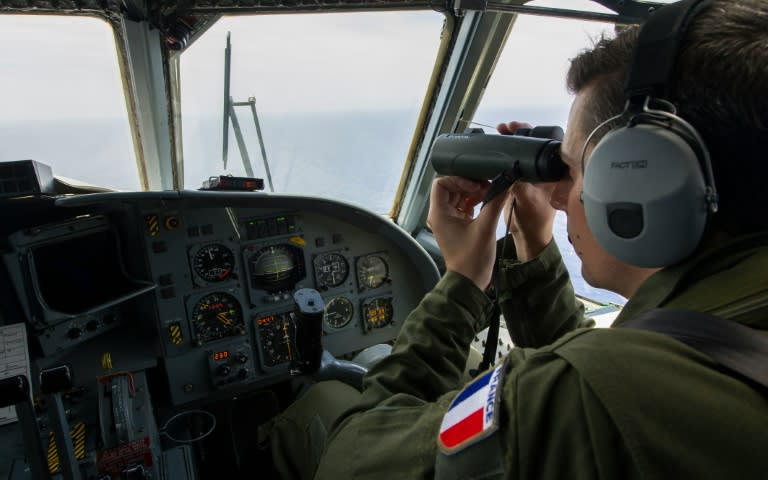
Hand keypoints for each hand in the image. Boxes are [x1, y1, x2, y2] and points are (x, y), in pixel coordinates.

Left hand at [427, 176, 507, 289]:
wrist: (470, 281)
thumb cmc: (472, 259)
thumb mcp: (485, 228)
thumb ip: (495, 203)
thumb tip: (505, 185)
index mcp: (439, 214)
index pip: (441, 183)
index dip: (459, 180)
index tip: (475, 186)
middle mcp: (440, 215)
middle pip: (451, 188)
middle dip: (469, 184)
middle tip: (487, 186)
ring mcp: (448, 220)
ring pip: (458, 196)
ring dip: (473, 192)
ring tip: (490, 193)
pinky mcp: (457, 225)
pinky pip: (463, 205)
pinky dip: (475, 201)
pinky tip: (488, 201)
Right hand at [497, 121, 556, 261]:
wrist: (527, 236)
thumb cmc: (534, 221)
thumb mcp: (527, 201)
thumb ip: (519, 185)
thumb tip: (509, 168)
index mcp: (551, 172)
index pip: (544, 143)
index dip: (531, 132)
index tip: (517, 128)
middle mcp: (543, 169)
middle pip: (531, 143)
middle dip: (517, 133)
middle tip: (504, 127)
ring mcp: (531, 174)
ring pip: (521, 150)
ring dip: (509, 141)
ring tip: (498, 132)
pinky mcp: (520, 179)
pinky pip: (512, 161)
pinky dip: (503, 154)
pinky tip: (494, 148)